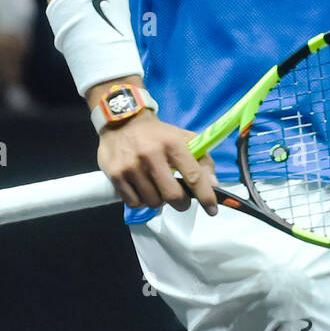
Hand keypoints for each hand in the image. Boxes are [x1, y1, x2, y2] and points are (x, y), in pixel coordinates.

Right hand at [96, 112, 218, 214]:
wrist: (123, 121)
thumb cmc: (158, 134)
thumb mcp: (184, 138)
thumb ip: (202, 159)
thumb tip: (213, 184)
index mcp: (172, 143)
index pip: (194, 176)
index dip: (205, 196)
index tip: (212, 209)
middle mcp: (151, 154)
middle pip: (172, 195)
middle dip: (181, 203)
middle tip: (181, 201)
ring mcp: (131, 166)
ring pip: (153, 202)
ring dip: (160, 201)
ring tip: (159, 189)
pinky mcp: (115, 174)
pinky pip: (134, 202)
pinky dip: (142, 201)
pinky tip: (144, 190)